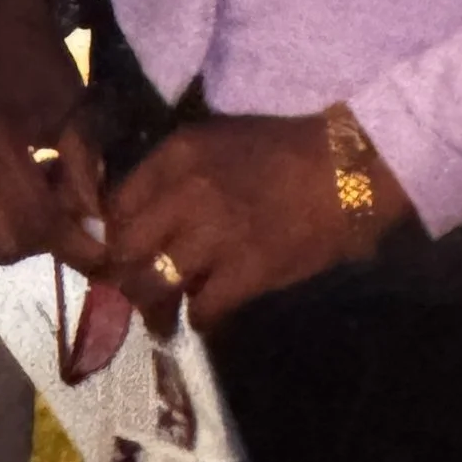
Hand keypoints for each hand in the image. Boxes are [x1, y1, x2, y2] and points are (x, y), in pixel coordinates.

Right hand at [0, 0, 109, 264]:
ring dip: (24, 235)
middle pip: (3, 242)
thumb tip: (95, 236)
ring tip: (50, 195)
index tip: (106, 252)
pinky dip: (5, 220)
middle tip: (76, 216)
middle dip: (45, 242)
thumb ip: (84, 176)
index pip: (33, 219)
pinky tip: (28, 186)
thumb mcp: (77, 114)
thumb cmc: (42, 64)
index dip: (72, 243)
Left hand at [104, 110, 415, 331]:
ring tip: (162, 316)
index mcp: (178, 154)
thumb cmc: (285, 152)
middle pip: (126, 248)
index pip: (118, 203)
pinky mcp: (246, 271)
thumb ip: (175, 174)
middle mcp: (186, 192)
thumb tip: (144, 219)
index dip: (116, 233)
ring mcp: (215, 234)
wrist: (346, 171)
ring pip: (154, 285)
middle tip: (137, 287)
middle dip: (126, 272)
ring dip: (155, 306)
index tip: (126, 249)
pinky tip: (206, 315)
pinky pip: (201, 309)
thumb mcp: (218, 142)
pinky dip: (200, 318)